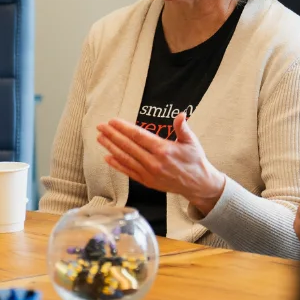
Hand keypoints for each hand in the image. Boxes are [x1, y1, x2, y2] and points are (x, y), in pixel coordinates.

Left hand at [96, 113, 225, 215]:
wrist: (198, 184)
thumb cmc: (195, 161)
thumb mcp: (192, 142)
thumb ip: (183, 128)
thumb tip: (180, 115)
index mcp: (163, 150)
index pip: (138, 136)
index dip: (124, 128)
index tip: (113, 121)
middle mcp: (154, 162)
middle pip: (128, 146)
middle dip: (112, 135)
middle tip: (101, 126)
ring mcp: (149, 173)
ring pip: (125, 158)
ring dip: (111, 148)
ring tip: (100, 138)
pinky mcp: (147, 181)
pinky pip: (128, 172)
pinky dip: (117, 165)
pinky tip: (107, 158)